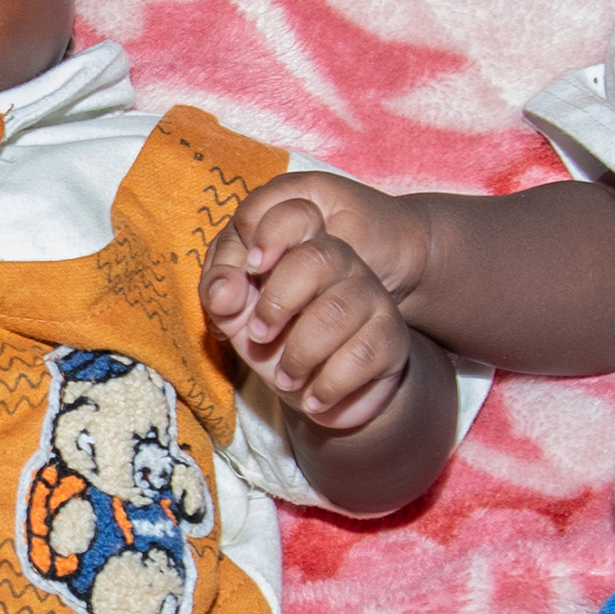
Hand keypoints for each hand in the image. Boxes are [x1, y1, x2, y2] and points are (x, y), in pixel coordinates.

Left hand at [201, 175, 423, 432]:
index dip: (271, 233)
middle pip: (316, 259)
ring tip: (286, 378)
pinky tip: (314, 398)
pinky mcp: (391, 338)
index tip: (252, 268)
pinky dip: (327, 384)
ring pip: (335, 312)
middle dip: (277, 302)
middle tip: (259, 336)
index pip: (298, 215)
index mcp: (302, 247)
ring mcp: (371, 299)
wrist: (328, 395)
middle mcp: (343, 263)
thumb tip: (226, 288)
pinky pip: (360, 355)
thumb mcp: (240, 319)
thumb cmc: (279, 343)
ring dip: (299, 354)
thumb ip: (223, 296)